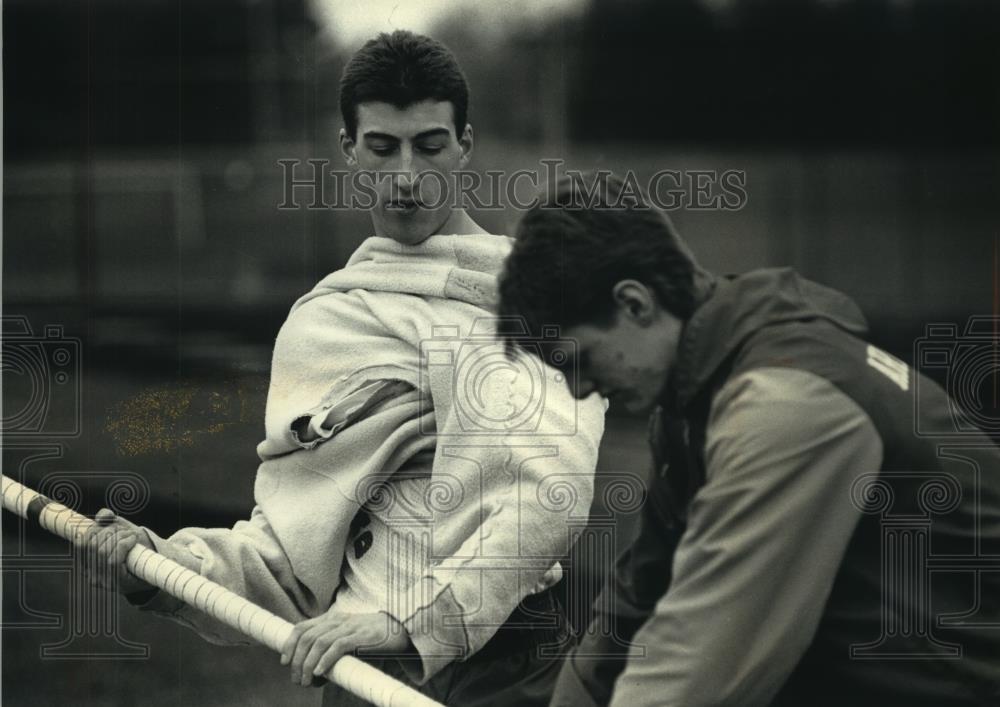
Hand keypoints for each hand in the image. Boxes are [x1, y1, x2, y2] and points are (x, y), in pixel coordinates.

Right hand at [77, 508, 154, 595]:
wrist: (154, 564)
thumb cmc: (134, 546)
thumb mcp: (118, 529)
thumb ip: (107, 519)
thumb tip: (104, 516)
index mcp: (87, 561)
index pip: (81, 543)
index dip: (94, 529)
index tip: (109, 524)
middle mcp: (91, 574)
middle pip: (92, 545)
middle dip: (111, 531)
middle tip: (126, 531)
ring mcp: (102, 580)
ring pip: (102, 551)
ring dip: (120, 537)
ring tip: (131, 535)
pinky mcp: (116, 582)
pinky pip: (113, 561)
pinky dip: (124, 545)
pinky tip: (133, 540)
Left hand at [281, 611, 412, 686]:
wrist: (403, 627)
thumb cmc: (374, 636)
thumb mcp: (350, 636)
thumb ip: (333, 646)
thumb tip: (316, 671)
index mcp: (332, 619)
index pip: (302, 627)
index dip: (289, 644)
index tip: (285, 661)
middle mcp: (338, 620)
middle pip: (307, 638)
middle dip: (296, 661)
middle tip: (297, 679)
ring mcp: (349, 627)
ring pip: (318, 643)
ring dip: (307, 665)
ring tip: (306, 681)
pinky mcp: (361, 636)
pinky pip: (337, 647)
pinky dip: (324, 660)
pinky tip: (319, 673)